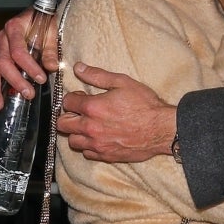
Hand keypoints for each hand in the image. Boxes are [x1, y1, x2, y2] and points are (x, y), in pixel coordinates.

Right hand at [0, 8, 57, 111]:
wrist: (35, 13)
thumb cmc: (43, 22)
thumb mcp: (51, 31)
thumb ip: (50, 49)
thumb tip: (51, 67)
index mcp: (14, 28)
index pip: (18, 51)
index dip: (29, 66)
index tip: (41, 78)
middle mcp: (1, 39)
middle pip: (3, 63)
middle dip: (14, 81)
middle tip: (28, 94)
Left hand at [59, 64, 176, 161]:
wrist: (161, 129)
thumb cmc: (145, 105)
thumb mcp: (122, 82)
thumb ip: (97, 75)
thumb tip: (78, 68)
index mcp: (93, 107)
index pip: (66, 102)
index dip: (73, 98)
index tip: (82, 98)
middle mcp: (91, 127)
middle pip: (62, 124)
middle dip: (68, 116)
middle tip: (81, 113)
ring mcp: (97, 144)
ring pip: (72, 141)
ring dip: (77, 133)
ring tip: (88, 127)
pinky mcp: (106, 155)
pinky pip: (87, 153)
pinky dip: (88, 146)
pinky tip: (98, 138)